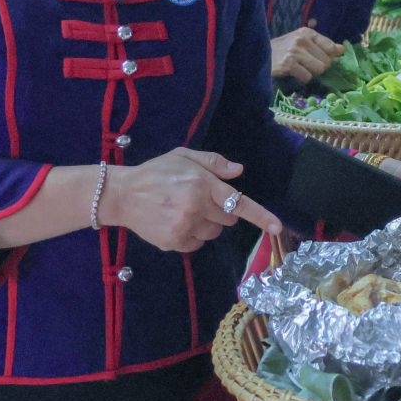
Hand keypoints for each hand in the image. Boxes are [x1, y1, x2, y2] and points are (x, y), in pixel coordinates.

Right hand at [104, 148, 281, 251]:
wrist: (122, 195)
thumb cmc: (156, 172)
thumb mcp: (184, 156)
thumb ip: (214, 162)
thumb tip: (239, 171)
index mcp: (202, 184)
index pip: (239, 203)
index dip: (261, 217)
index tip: (278, 228)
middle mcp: (196, 207)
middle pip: (228, 220)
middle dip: (222, 211)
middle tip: (201, 201)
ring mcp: (185, 227)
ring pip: (214, 233)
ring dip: (207, 224)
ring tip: (185, 210)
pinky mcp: (174, 242)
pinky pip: (197, 244)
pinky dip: (192, 236)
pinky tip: (176, 222)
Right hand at [272, 26, 343, 82]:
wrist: (257, 55)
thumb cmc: (281, 50)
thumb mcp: (301, 42)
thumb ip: (321, 45)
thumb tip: (342, 49)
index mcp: (307, 32)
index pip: (331, 47)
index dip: (330, 57)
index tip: (322, 59)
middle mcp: (301, 39)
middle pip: (326, 61)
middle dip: (319, 67)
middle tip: (306, 66)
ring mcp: (295, 52)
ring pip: (319, 69)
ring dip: (311, 73)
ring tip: (300, 69)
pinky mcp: (288, 64)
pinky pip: (307, 77)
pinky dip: (302, 79)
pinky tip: (293, 74)